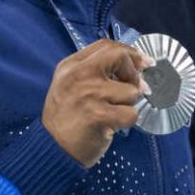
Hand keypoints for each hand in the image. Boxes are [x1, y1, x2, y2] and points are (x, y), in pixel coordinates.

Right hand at [41, 39, 147, 167]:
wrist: (51, 149)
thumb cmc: (65, 119)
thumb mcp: (70, 85)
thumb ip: (95, 71)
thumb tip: (135, 66)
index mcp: (71, 66)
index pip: (106, 45)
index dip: (130, 52)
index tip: (143, 62)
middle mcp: (78, 75)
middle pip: (120, 57)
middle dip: (134, 73)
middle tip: (136, 89)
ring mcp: (88, 94)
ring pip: (131, 90)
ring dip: (129, 104)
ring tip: (113, 113)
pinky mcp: (98, 115)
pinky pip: (131, 113)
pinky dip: (128, 121)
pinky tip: (114, 125)